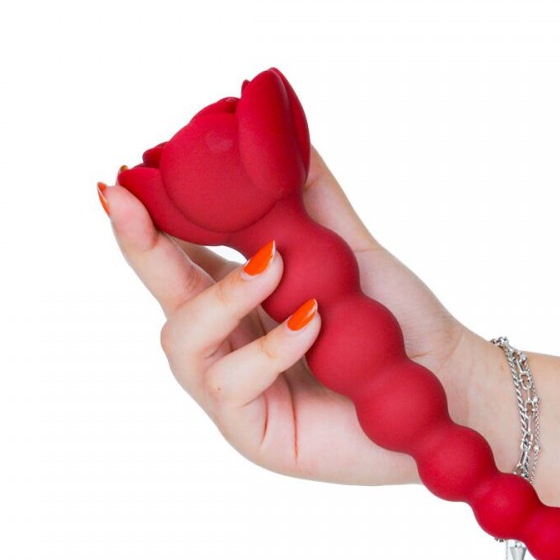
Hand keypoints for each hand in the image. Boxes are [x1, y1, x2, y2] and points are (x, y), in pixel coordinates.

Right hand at [100, 145, 485, 485]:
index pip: (177, 254)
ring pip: (184, 343)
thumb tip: (272, 126)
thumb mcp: (347, 249)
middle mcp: (227, 342)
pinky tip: (311, 324)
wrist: (443, 384)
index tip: (116, 181)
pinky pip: (233, 387)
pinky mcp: (254, 433)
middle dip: (143, 246)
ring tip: (273, 264)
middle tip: (128, 200)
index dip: (142, 220)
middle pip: (164, 295)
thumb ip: (308, 195)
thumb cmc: (395, 323)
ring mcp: (234, 391)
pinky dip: (269, 350)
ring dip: (221, 296)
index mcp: (239, 298)